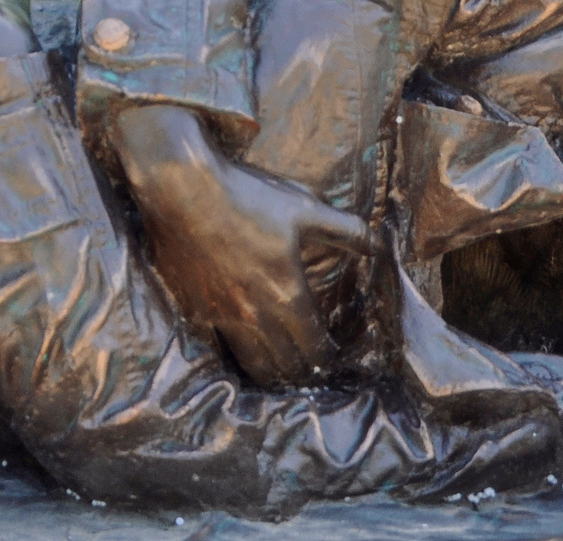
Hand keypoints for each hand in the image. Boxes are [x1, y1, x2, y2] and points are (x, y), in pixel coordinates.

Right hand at [111, 103, 375, 386]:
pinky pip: (216, 348)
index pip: (316, 348)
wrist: (182, 189)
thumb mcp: (304, 208)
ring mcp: (222, 316)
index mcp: (288, 295)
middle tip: (311, 372)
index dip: (328, 360)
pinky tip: (238, 353)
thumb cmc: (247, 197)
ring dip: (272, 375)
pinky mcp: (194, 309)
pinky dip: (232, 356)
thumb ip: (347, 231)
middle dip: (304, 373)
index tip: (333, 361)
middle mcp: (257, 315)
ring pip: (253, 365)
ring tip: (281, 374)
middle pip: (287, 365)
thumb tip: (380, 245)